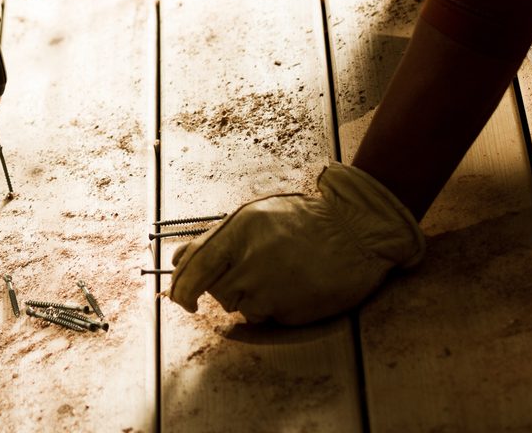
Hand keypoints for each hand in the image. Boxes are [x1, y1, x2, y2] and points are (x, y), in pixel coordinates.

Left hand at [168, 163, 424, 324]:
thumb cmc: (302, 220)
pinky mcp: (289, 312)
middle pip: (214, 290)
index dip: (180, 286)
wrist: (353, 232)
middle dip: (219, 288)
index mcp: (238, 231)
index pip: (192, 267)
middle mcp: (250, 260)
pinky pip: (264, 317)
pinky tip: (287, 286)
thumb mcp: (254, 215)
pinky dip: (269, 307)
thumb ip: (216, 238)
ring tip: (272, 274)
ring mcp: (270, 289)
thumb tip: (178, 259)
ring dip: (246, 297)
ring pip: (237, 306)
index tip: (180, 296)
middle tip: (240, 275)